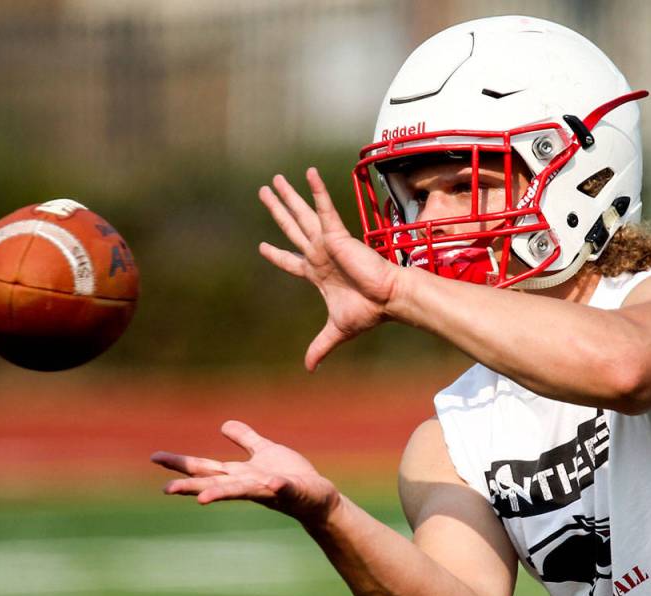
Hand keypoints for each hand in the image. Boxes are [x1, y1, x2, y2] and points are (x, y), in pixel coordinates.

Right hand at [151, 420, 340, 525]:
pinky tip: (271, 482)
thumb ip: (245, 440)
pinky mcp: (292, 491)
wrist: (318, 497)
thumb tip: (224, 425)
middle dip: (192, 485)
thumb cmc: (291, 476)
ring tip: (201, 498)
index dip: (181, 463)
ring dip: (222, 493)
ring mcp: (269, 489)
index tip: (155, 458)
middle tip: (166, 489)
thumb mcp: (265, 451)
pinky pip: (283, 487)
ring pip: (242, 491)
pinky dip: (277, 485)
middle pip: (216, 482)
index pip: (206, 468)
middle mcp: (249, 484)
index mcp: (240, 474)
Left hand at [258, 167, 400, 370]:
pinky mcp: (337, 235)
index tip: (262, 246)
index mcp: (317, 273)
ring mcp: (327, 243)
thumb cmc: (368, 312)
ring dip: (288, 197)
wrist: (388, 300)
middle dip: (278, 210)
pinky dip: (316, 191)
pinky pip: (324, 209)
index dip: (276, 255)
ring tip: (273, 181)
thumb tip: (309, 368)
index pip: (290, 261)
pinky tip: (307, 172)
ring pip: (301, 215)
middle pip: (291, 228)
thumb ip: (320, 347)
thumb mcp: (336, 331)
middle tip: (265, 191)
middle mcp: (319, 254)